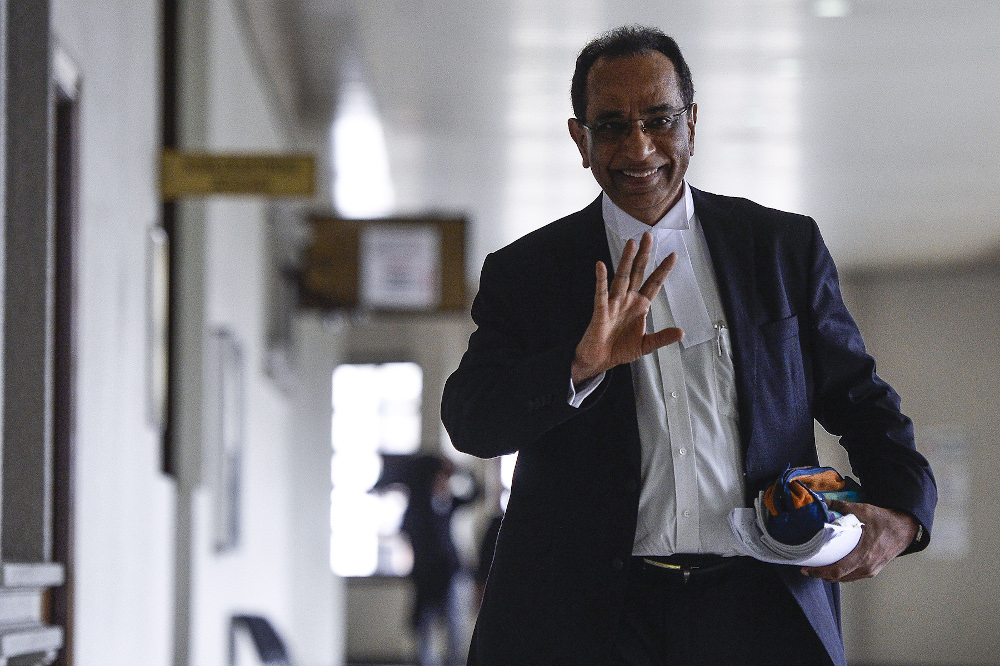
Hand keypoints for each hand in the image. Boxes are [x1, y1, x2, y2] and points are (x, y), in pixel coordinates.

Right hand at [571, 232, 682, 383]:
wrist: (599, 361)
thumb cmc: (620, 350)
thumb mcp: (646, 345)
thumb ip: (662, 338)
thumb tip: (681, 332)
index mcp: (640, 306)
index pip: (654, 283)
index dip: (663, 270)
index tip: (673, 255)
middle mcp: (627, 300)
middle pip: (637, 272)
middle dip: (644, 255)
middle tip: (648, 236)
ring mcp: (613, 303)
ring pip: (621, 278)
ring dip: (626, 260)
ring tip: (631, 243)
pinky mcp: (600, 311)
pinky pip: (600, 293)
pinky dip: (601, 279)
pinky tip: (601, 266)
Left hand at [800, 500, 917, 582]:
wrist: (905, 528)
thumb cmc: (885, 521)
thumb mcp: (862, 510)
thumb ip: (840, 506)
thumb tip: (821, 502)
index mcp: (864, 554)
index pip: (838, 570)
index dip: (820, 572)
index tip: (806, 569)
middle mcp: (867, 566)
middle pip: (839, 577)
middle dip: (821, 575)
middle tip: (807, 569)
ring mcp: (871, 570)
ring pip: (846, 579)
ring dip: (830, 576)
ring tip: (817, 569)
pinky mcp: (873, 570)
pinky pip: (853, 577)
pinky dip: (841, 575)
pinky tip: (833, 568)